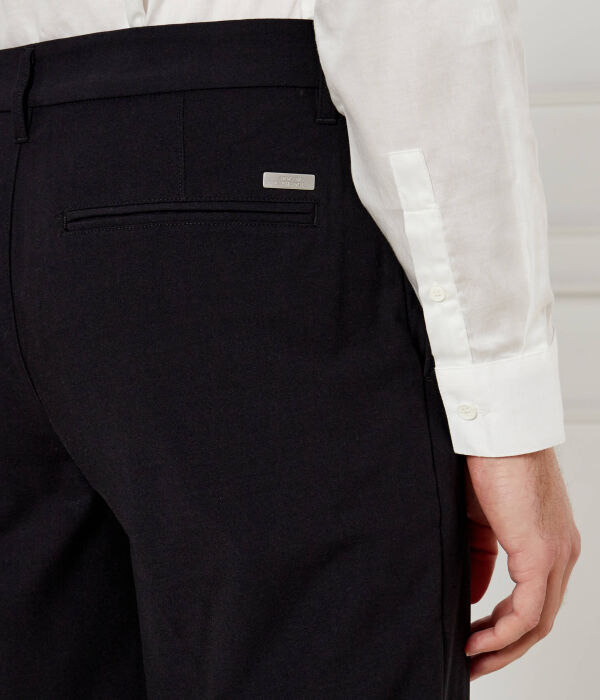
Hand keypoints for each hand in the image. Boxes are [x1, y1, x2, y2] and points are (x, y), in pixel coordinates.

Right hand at [464, 447, 580, 680]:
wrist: (495, 434)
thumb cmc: (488, 464)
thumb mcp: (480, 521)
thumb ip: (482, 560)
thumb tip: (478, 597)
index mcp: (550, 543)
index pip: (535, 599)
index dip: (505, 625)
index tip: (477, 638)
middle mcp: (563, 554)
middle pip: (540, 619)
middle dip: (505, 647)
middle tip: (475, 662)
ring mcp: (556, 556)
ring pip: (538, 622)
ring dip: (503, 647)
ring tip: (472, 659)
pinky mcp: (542, 555)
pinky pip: (528, 612)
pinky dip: (503, 633)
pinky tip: (478, 640)